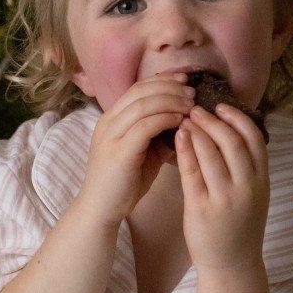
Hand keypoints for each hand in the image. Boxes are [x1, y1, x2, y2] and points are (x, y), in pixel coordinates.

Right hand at [76, 74, 195, 225]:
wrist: (101, 211)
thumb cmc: (124, 184)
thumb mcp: (143, 153)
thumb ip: (156, 135)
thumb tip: (182, 120)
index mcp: (110, 120)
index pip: (136, 89)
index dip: (162, 81)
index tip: (184, 82)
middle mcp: (107, 123)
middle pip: (140, 91)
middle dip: (169, 88)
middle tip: (192, 92)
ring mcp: (110, 136)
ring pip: (143, 105)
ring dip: (170, 101)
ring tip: (190, 105)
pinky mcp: (118, 152)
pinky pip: (144, 126)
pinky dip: (164, 119)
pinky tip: (179, 121)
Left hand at [175, 102, 268, 271]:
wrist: (232, 264)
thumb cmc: (240, 225)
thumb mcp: (255, 195)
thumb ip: (249, 167)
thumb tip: (235, 131)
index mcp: (262, 181)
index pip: (254, 139)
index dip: (237, 118)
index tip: (221, 106)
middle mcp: (246, 188)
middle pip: (232, 141)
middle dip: (213, 120)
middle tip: (196, 108)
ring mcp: (224, 199)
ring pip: (211, 154)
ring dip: (196, 131)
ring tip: (184, 119)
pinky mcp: (201, 209)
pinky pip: (192, 172)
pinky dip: (185, 150)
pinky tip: (178, 138)